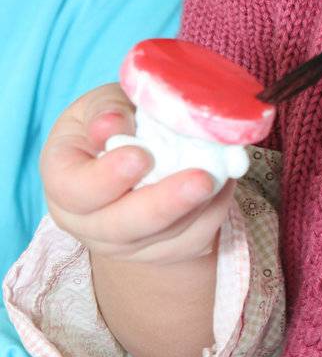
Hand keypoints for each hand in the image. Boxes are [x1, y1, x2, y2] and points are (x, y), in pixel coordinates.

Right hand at [41, 85, 234, 266]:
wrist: (134, 152)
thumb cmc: (115, 121)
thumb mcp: (103, 104)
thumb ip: (107, 111)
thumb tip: (112, 126)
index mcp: (63, 179)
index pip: (74, 190)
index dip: (106, 178)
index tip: (141, 156)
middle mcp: (86, 221)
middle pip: (120, 227)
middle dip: (163, 205)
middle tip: (201, 179)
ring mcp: (123, 244)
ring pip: (161, 238)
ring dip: (196, 208)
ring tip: (220, 174)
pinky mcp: (160, 252)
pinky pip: (191, 241)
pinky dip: (212, 213)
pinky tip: (223, 184)